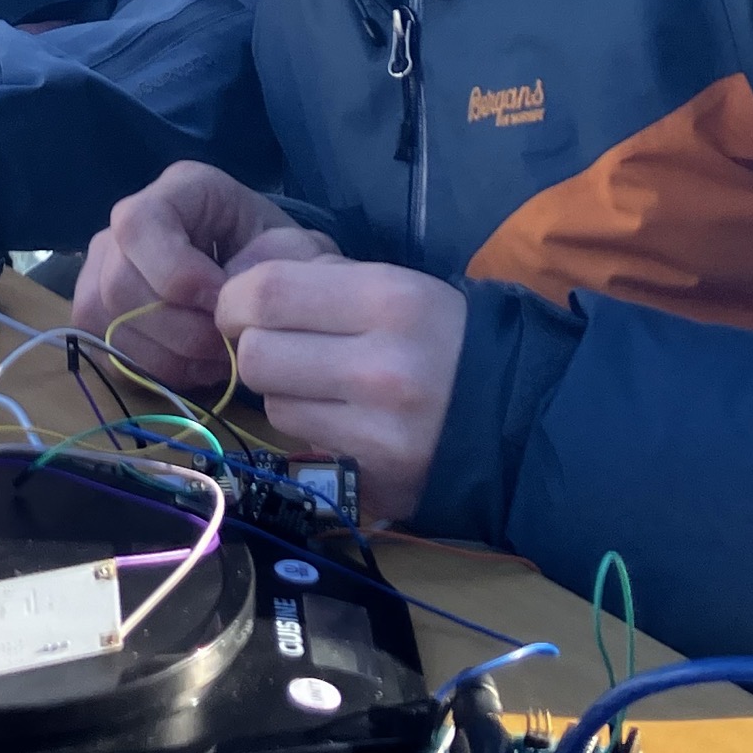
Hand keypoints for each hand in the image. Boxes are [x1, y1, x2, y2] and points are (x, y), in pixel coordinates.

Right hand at [74, 162, 337, 392]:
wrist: (269, 280)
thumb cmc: (283, 259)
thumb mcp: (300, 251)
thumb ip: (279, 266)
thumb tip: (228, 301)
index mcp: (181, 189)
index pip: (139, 224)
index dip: (175, 273)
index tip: (223, 302)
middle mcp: (128, 223)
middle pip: (118, 285)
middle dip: (179, 329)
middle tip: (226, 345)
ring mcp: (104, 267)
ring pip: (108, 324)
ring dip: (170, 356)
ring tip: (218, 359)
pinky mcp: (98, 313)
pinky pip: (107, 353)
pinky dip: (156, 371)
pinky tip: (194, 366)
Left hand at [216, 258, 466, 524]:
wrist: (518, 416)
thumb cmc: (443, 338)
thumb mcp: (397, 286)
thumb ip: (321, 278)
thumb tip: (241, 281)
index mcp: (389, 297)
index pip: (268, 291)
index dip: (235, 299)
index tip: (240, 308)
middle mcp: (382, 363)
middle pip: (257, 353)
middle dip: (254, 348)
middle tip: (278, 347)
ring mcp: (377, 427)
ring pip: (272, 403)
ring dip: (282, 392)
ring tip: (322, 385)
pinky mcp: (373, 474)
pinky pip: (303, 442)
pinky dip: (308, 428)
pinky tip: (342, 418)